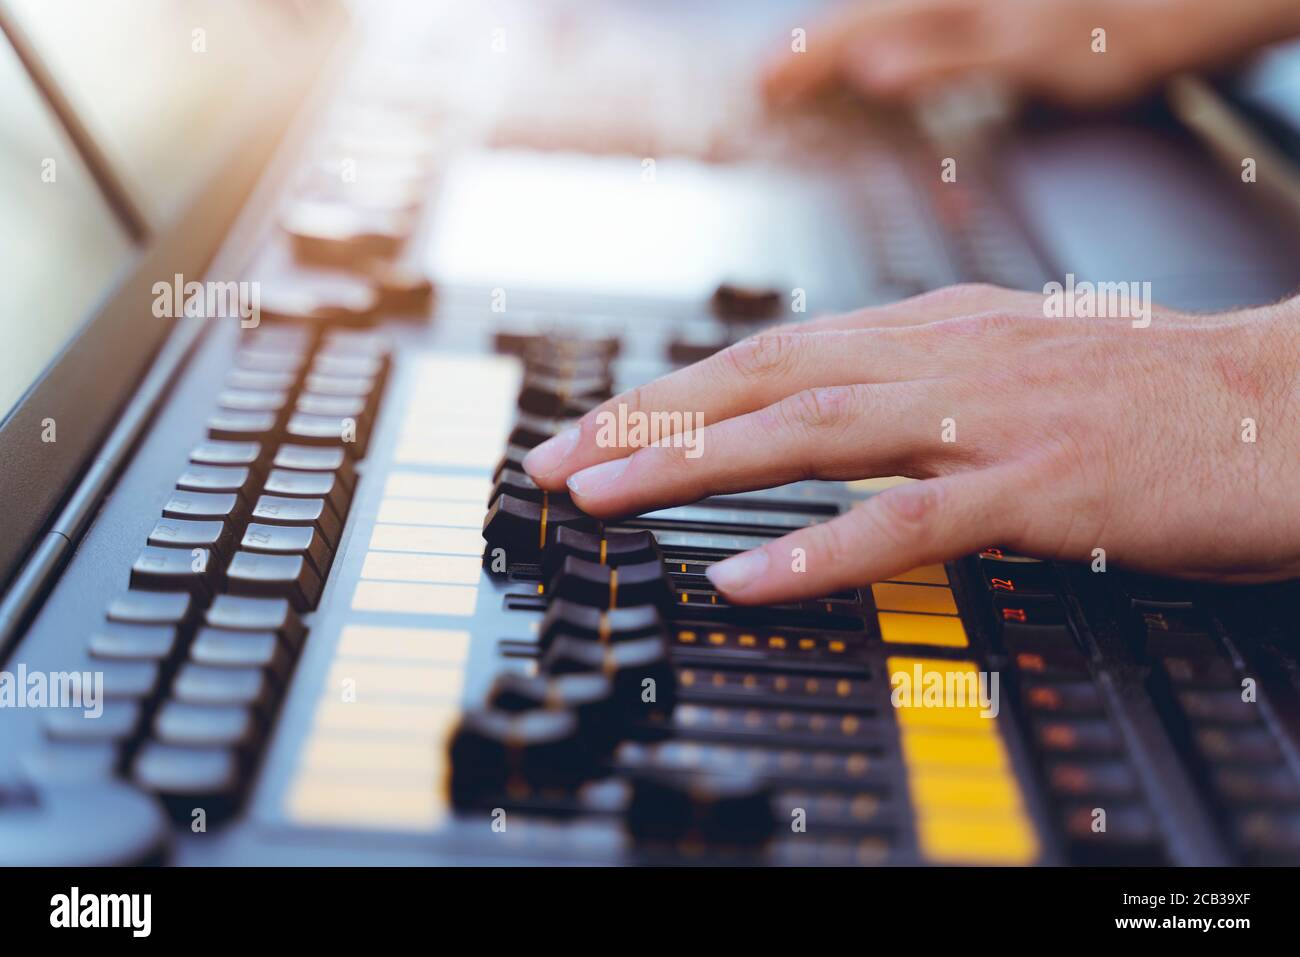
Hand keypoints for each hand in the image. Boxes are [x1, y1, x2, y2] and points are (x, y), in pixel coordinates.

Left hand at [523, 284, 1299, 604]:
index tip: (591, 427)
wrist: (1281, 406)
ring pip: (809, 433)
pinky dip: (817, 546)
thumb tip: (822, 407)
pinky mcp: (1037, 486)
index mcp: (932, 331)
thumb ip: (912, 380)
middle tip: (553, 463)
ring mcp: (986, 418)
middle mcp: (942, 358)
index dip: (669, 390)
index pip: (769, 353)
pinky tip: (744, 574)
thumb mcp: (1008, 363)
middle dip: (643, 421)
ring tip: (603, 499)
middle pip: (761, 380)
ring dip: (694, 466)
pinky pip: (906, 521)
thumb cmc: (1149, 395)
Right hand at [762, 0, 1299, 108]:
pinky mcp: (974, 23)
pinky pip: (916, 37)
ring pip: (885, 26)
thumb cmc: (1098, 34)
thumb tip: (868, 72)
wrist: (1158, 16)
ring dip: (846, 59)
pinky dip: (889, 63)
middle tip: (770, 82)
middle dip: (812, 54)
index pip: (854, 23)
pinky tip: (880, 79)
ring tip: (809, 84)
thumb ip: (939, 61)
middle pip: (860, 20)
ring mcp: (960, 8)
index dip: (804, 53)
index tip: (764, 78)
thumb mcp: (1018, 52)